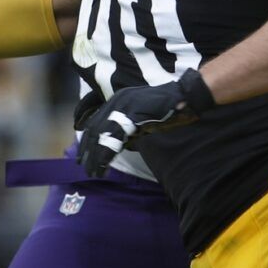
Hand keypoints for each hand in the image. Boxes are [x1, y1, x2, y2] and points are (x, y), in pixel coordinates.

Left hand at [78, 70, 215, 177]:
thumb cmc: (167, 108)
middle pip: (94, 128)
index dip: (88, 139)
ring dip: (95, 155)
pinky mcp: (131, 116)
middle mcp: (117, 101)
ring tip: (92, 171)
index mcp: (118, 100)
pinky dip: (106, 154)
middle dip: (87, 149)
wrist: (184, 97)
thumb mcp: (142, 117)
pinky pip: (114, 138)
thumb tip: (120, 144)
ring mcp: (123, 107)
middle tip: (82, 165)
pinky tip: (102, 165)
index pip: (96, 121)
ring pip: (101, 135)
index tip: (83, 154)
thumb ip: (130, 127)